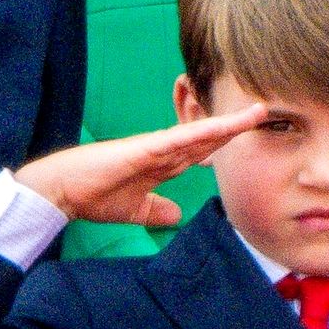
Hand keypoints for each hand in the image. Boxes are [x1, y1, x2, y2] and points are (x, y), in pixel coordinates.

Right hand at [15, 103, 266, 224]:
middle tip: (266, 112)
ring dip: (228, 124)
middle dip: (238, 126)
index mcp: (164, 163)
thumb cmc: (93, 196)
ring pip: (199, 133)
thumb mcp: (134, 210)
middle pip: (209, 136)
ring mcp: (155, 147)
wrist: (61, 193)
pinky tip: (220, 127)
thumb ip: (156, 209)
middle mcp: (164, 150)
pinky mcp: (142, 149)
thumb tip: (175, 216)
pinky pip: (176, 140)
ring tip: (256, 112)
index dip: (229, 142)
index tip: (254, 136)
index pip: (204, 150)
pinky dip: (198, 133)